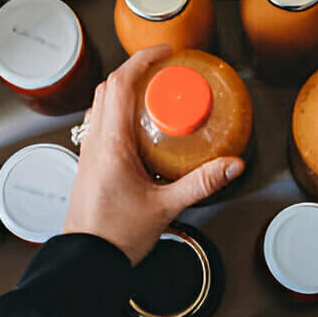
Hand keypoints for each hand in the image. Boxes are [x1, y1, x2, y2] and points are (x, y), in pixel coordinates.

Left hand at [62, 45, 244, 264]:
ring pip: (101, 105)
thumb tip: (231, 165)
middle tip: (162, 71)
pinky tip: (140, 129)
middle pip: (108, 88)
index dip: (142, 61)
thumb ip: (201, 183)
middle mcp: (95, 142)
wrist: (85, 262)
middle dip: (134, 71)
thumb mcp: (166, 207)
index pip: (121, 84)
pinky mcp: (89, 165)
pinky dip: (118, 113)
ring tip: (153, 95)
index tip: (164, 54)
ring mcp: (88, 152)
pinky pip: (100, 124)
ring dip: (123, 91)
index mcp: (111, 144)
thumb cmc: (116, 237)